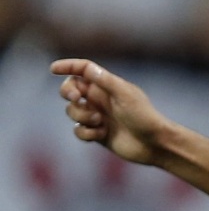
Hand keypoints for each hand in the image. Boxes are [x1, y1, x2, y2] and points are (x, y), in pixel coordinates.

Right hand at [51, 59, 174, 165]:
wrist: (153, 143)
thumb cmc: (144, 116)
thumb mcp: (125, 95)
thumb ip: (105, 81)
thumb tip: (86, 68)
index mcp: (108, 85)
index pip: (84, 71)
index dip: (68, 66)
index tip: (53, 68)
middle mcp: (100, 99)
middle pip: (70, 90)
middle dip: (68, 93)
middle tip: (77, 99)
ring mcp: (97, 115)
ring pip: (72, 111)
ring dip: (81, 116)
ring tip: (100, 121)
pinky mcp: (96, 132)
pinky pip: (78, 130)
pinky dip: (86, 133)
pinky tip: (102, 134)